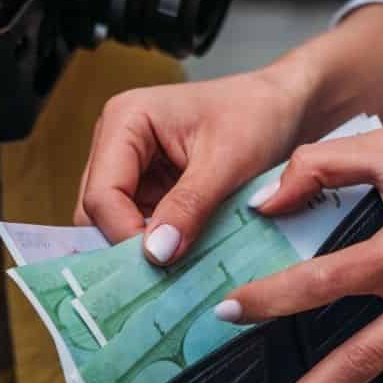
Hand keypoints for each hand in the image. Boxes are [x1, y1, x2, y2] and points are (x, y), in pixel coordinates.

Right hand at [75, 67, 315, 262]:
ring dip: (145, 248)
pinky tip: (184, 257)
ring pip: (116, 224)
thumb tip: (156, 252)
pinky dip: (159, 245)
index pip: (101, 195)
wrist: (284, 107)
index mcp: (125, 120)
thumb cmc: (257, 115)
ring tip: (178, 267)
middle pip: (98, 212)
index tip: (161, 264)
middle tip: (165, 275)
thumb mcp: (227, 163)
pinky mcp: (149, 188)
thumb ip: (189, 206)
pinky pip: (140, 226)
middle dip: (129, 244)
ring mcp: (131, 168)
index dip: (125, 234)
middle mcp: (117, 143)